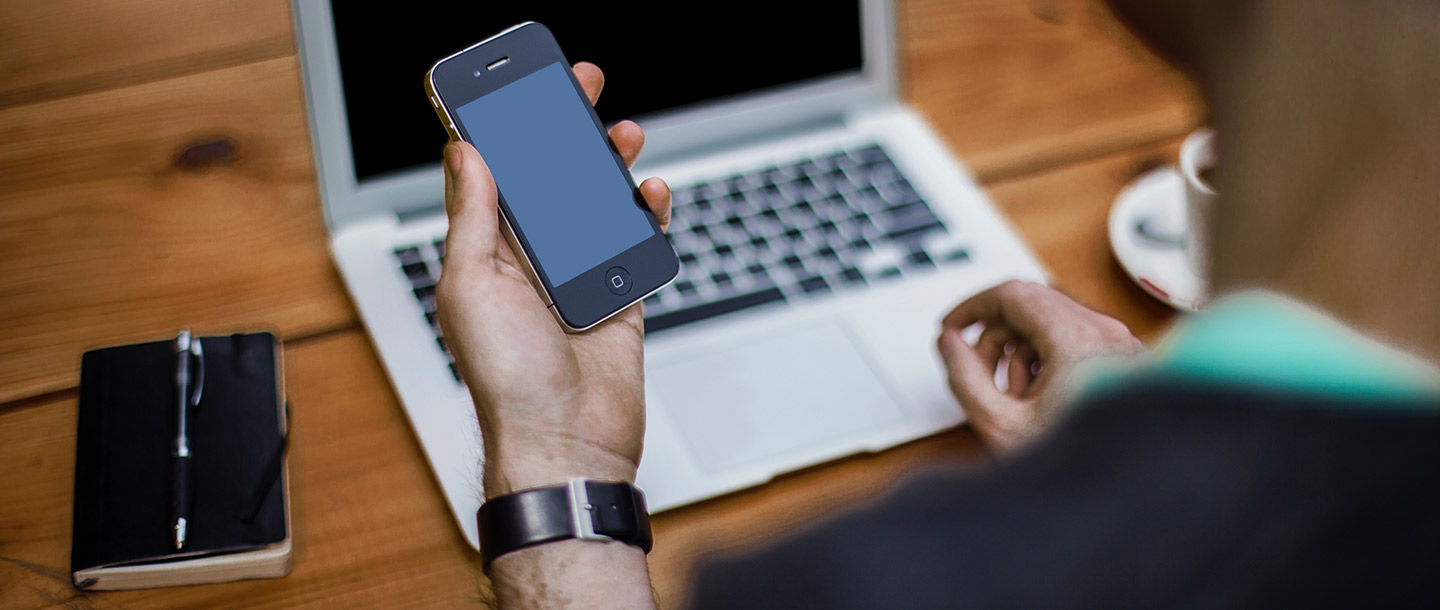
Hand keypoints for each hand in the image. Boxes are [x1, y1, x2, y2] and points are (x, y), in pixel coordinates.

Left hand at [435, 62, 671, 498]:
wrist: (566, 444)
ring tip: (624, 134)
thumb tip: (465, 152)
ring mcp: (577, 277)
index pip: (494, 175)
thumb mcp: (472, 286)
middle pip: (550, 179)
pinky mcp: (619, 297)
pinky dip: (645, 215)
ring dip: (609, 166)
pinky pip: (635, 243)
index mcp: (486, 254)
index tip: (518, 87)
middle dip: (564, 131)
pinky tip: (650, 194)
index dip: (504, 128)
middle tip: (582, 88)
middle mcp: (529, 261)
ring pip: (596, 204)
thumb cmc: (508, 381)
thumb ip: (473, 217)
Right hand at [935, 281, 1142, 451]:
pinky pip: (1073, 342)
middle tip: (975, 371)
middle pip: (1030, 306)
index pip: (1013, 295)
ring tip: (1013, 398)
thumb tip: (950, 343)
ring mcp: (1119, 344)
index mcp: (1077, 340)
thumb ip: (964, 378)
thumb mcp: (1003, 426)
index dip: (972, 308)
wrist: (1129, 491)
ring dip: (1019, 352)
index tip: (951, 327)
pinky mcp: (1124, 360)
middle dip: (994, 337)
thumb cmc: (1083, 467)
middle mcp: (1105, 333)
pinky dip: (1046, 360)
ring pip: (1051, 324)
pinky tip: (1039, 400)